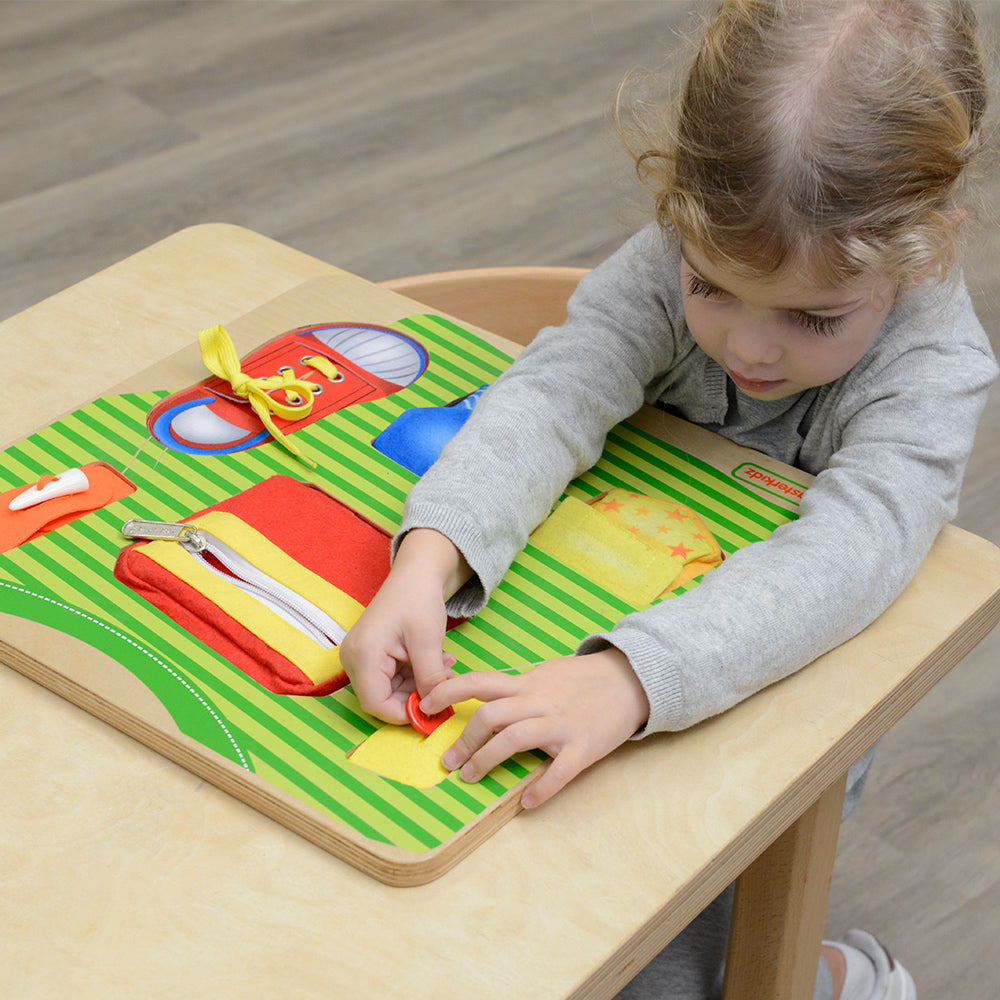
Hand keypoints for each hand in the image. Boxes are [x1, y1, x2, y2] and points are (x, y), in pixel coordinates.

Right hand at [340, 529, 470, 723]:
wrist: (416, 573)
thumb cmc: (418, 599)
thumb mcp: (428, 641)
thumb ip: (429, 678)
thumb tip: (433, 709)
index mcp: (363, 654)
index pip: (376, 704)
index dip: (404, 713)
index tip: (434, 709)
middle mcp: (354, 659)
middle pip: (382, 699)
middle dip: (416, 696)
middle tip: (445, 682)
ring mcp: (361, 657)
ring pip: (391, 690)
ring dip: (420, 685)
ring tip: (445, 667)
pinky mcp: (371, 656)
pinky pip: (393, 679)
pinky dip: (416, 676)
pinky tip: (437, 662)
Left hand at [420, 648, 649, 808]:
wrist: (630, 680)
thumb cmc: (582, 679)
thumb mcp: (546, 673)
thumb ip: (516, 687)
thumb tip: (481, 699)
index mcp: (527, 684)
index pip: (479, 682)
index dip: (448, 691)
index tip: (425, 705)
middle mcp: (539, 701)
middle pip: (490, 715)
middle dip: (463, 740)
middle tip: (449, 761)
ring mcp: (561, 724)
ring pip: (514, 739)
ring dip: (486, 760)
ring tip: (471, 777)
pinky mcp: (583, 747)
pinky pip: (559, 771)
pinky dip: (541, 789)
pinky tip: (527, 802)